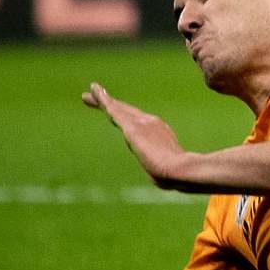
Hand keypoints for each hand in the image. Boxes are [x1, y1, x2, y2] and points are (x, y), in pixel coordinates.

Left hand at [83, 84, 197, 191]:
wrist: (180, 170)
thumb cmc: (176, 176)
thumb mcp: (167, 172)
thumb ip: (161, 169)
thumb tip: (163, 179)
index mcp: (160, 133)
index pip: (138, 122)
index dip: (125, 115)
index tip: (116, 113)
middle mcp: (151, 123)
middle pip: (126, 111)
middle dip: (111, 103)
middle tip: (95, 94)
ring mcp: (141, 123)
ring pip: (117, 108)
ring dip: (102, 99)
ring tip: (90, 92)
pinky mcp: (131, 127)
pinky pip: (113, 109)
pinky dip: (103, 99)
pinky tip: (93, 90)